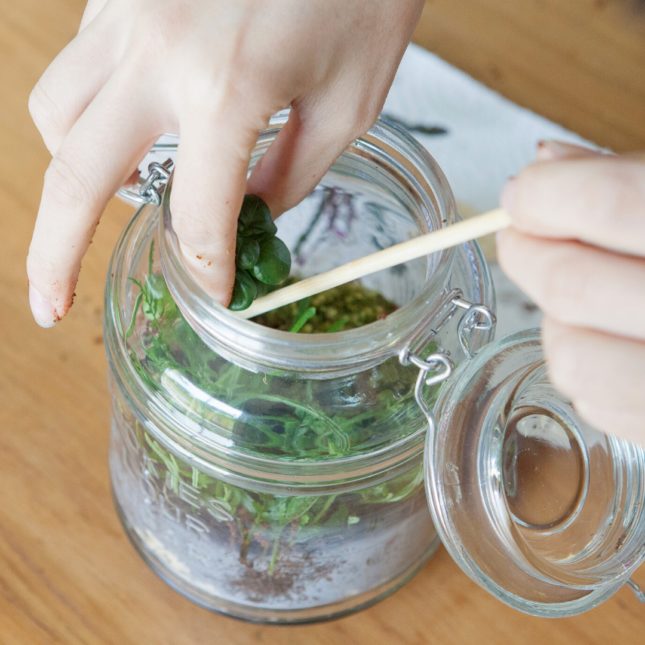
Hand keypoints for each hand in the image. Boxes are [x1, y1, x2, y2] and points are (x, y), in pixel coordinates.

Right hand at [27, 0, 422, 325]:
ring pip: (57, 113)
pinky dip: (93, 112)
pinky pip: (80, 64)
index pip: (194, 215)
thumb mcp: (350, 101)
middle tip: (49, 305)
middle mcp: (154, 52)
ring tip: (113, 199)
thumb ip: (292, 171)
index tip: (213, 291)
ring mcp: (124, 14)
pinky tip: (132, 124)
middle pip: (73, 175)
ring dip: (73, 172)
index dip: (204, 267)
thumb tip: (251, 214)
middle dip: (51, 256)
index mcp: (226, 90)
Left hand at [498, 141, 644, 445]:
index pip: (614, 204)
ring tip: (577, 293)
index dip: (545, 196)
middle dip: (529, 253)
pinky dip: (585, 365)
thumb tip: (546, 163)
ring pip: (572, 356)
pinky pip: (597, 403)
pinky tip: (611, 337)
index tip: (522, 194)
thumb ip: (634, 173)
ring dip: (555, 318)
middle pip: (576, 285)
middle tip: (523, 235)